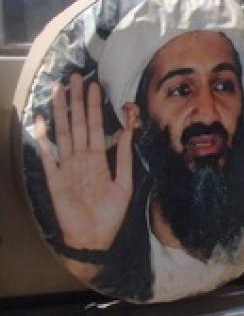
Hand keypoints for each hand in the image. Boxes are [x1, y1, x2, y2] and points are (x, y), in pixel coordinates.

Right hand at [34, 74, 134, 251]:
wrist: (94, 238)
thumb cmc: (110, 214)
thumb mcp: (124, 184)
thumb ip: (125, 157)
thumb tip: (130, 131)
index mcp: (99, 159)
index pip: (97, 126)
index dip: (95, 107)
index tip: (94, 86)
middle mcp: (81, 159)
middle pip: (78, 124)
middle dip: (77, 101)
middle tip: (75, 77)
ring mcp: (67, 167)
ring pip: (63, 133)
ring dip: (61, 112)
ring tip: (59, 91)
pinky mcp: (55, 180)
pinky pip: (48, 156)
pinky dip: (43, 139)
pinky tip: (40, 122)